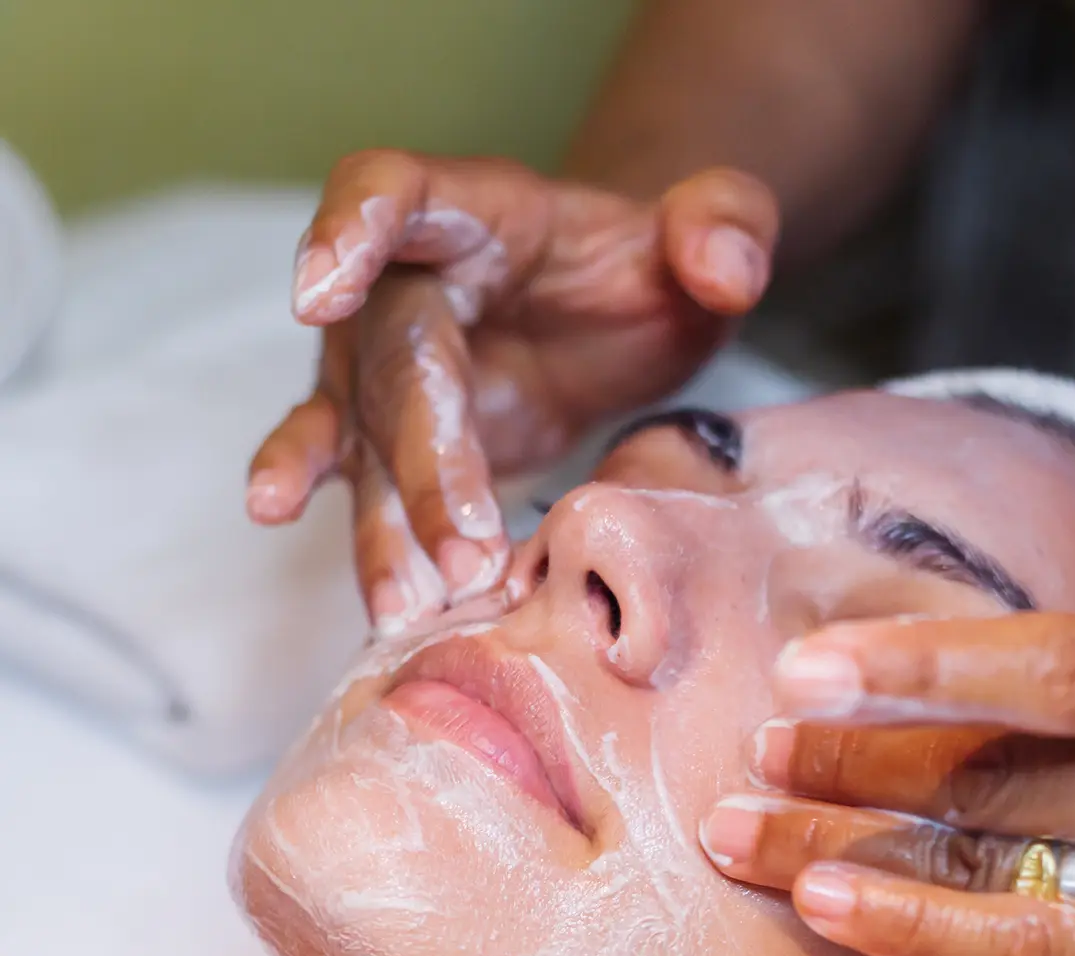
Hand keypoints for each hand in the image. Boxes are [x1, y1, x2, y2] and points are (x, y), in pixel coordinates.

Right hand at [246, 148, 776, 634]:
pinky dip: (372, 550)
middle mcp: (402, 288)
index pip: (392, 193)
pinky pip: (365, 494)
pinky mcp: (388, 446)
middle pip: (393, 367)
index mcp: (472, 212)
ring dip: (385, 531)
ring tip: (404, 609)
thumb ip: (725, 224)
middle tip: (468, 558)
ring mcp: (382, 372)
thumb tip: (723, 267)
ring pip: (364, 448)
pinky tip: (374, 608)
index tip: (316, 295)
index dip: (348, 235)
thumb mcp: (706, 233)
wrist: (607, 318)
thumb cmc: (638, 268)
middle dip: (425, 467)